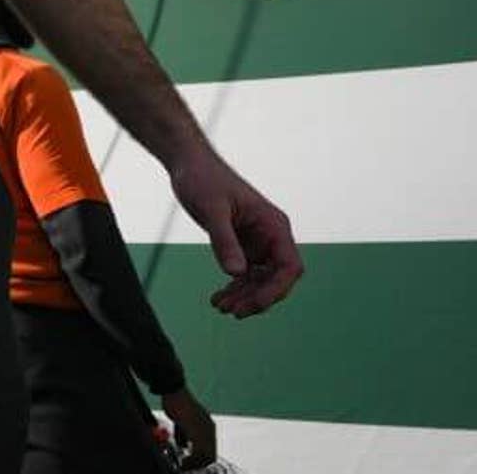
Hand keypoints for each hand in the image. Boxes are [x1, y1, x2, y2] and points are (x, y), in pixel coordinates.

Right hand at [160, 387, 216, 468]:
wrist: (174, 389)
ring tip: (184, 466)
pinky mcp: (197, 430)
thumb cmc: (175, 401)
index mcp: (207, 425)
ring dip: (194, 463)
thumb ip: (183, 433)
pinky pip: (198, 453)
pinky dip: (191, 460)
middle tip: (185, 467)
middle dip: (198, 464)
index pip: (209, 448)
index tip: (188, 463)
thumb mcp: (180, 420)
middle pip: (210, 455)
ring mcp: (205, 430)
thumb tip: (183, 446)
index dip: (200, 458)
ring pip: (206, 456)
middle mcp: (209, 429)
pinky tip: (182, 462)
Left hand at [169, 149, 302, 316]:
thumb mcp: (211, 209)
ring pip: (259, 280)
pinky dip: (234, 288)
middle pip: (276, 279)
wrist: (187, 165)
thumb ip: (224, 240)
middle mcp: (270, 236)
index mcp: (274, 225)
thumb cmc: (202, 179)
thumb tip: (236, 274)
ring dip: (244, 297)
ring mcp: (257, 242)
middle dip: (257, 298)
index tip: (254, 304)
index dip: (276, 289)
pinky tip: (218, 299)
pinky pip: (244, 274)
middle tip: (231, 312)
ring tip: (220, 307)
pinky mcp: (241, 245)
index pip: (289, 266)